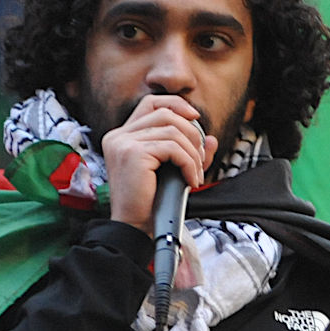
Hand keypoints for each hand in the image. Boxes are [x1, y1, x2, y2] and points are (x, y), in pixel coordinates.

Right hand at [101, 94, 217, 234]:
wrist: (134, 227)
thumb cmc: (149, 203)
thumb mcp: (172, 172)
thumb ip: (189, 153)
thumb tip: (212, 138)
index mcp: (121, 136)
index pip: (150, 103)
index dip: (176, 104)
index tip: (196, 119)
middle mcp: (118, 136)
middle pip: (165, 114)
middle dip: (192, 133)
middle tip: (200, 158)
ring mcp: (123, 143)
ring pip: (173, 130)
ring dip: (193, 152)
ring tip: (196, 173)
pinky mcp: (133, 153)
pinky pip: (173, 148)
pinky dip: (189, 163)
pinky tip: (191, 180)